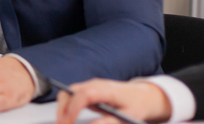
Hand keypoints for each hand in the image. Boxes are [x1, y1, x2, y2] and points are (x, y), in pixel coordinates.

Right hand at [56, 79, 172, 123]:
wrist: (142, 95)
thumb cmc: (136, 105)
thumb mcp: (127, 116)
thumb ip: (110, 121)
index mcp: (106, 90)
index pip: (84, 95)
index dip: (73, 109)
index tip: (68, 123)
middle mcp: (94, 84)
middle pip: (69, 92)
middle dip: (62, 110)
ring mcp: (89, 85)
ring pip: (67, 93)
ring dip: (62, 109)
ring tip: (64, 123)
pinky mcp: (87, 89)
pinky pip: (71, 95)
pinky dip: (66, 107)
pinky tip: (67, 118)